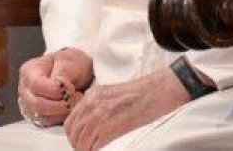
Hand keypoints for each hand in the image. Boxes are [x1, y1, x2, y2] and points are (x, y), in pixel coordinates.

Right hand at [18, 48, 93, 126]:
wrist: (75, 74)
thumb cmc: (70, 65)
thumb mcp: (70, 61)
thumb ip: (64, 72)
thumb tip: (60, 84)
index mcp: (29, 71)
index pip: (36, 84)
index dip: (55, 90)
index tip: (72, 89)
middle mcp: (25, 89)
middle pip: (36, 104)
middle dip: (59, 105)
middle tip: (77, 98)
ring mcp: (29, 104)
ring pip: (41, 116)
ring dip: (62, 112)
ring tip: (76, 102)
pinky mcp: (37, 115)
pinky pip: (47, 123)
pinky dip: (61, 118)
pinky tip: (71, 109)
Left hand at [64, 67, 197, 150]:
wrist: (161, 89)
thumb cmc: (144, 93)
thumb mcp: (114, 93)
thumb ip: (100, 104)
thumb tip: (91, 123)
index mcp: (93, 95)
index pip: (71, 120)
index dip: (73, 135)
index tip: (79, 143)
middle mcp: (94, 103)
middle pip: (74, 131)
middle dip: (77, 144)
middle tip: (85, 150)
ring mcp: (102, 113)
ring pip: (82, 140)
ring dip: (85, 149)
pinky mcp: (113, 124)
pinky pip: (95, 144)